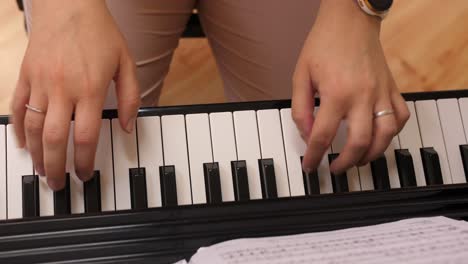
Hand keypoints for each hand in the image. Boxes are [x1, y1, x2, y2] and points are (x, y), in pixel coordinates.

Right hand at [11, 0, 139, 189]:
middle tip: (59, 184)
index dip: (85, 162)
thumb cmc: (100, 33)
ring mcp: (40, 82)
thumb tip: (128, 127)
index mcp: (91, 89)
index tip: (86, 175)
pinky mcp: (25, 75)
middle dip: (56, 167)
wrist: (69, 4)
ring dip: (36, 154)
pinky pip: (16, 106)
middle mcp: (63, 89)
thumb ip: (131, 97)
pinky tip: (23, 144)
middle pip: (54, 139)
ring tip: (42, 171)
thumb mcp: (126, 63)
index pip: (85, 137)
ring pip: (31, 127)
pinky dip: (17, 129)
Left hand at [292, 0, 408, 174]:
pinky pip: (400, 117)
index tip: (309, 166)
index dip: (313, 156)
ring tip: (358, 160)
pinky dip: (392, 133)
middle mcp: (362, 96)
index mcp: (336, 93)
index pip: (323, 136)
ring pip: (385, 136)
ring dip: (372, 154)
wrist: (350, 21)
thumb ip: (300, 108)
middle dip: (345, 163)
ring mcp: (381, 93)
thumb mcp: (301, 75)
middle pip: (359, 143)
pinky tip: (379, 137)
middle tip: (335, 169)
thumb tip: (306, 134)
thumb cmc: (323, 45)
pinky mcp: (392, 88)